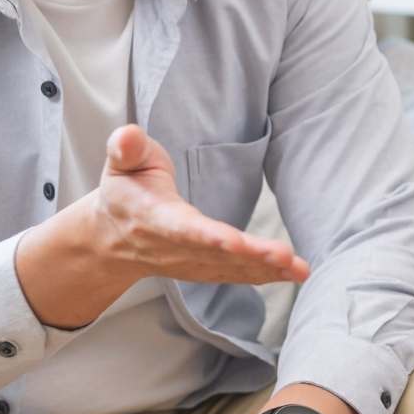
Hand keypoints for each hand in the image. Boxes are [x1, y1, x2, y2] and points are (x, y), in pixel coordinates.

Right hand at [91, 122, 310, 289]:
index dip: (208, 236)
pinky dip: (265, 277)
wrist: (114, 235)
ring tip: (299, 268)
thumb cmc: (126, 189)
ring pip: (230, 269)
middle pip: (214, 254)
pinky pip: (236, 275)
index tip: (234, 241)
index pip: (182, 228)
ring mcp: (189, 263)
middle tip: (284, 256)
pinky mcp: (204, 269)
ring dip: (265, 270)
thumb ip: (126, 147)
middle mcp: (172, 247)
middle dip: (250, 256)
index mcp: (153, 218)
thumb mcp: (120, 161)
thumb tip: (127, 136)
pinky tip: (293, 274)